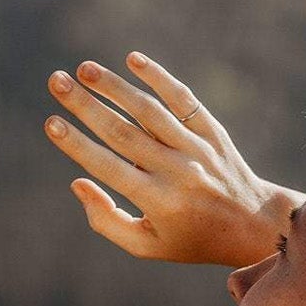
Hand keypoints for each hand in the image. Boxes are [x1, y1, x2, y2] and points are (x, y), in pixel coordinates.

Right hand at [42, 52, 295, 266]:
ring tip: (84, 69)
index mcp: (158, 202)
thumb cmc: (191, 238)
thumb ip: (108, 221)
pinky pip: (183, 99)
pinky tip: (133, 60)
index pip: (109, 167)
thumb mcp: (147, 245)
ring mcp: (197, 148)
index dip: (77, 144)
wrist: (254, 225)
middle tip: (56, 80)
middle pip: (123, 132)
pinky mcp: (212, 131)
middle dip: (86, 105)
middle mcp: (178, 172)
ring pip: (150, 110)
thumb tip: (78, 182)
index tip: (51, 122)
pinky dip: (159, 77)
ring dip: (115, 86)